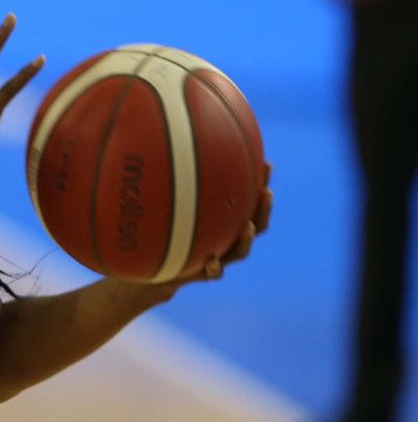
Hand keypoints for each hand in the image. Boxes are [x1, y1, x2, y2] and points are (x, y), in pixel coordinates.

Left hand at [139, 161, 273, 299]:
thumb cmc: (161, 231)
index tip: (266, 164)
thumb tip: (157, 147)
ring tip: (248, 228)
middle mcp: (226, 238)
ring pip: (241, 251)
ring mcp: (219, 257)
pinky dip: (214, 268)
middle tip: (266, 192)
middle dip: (263, 208)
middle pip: (256, 224)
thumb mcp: (162, 207)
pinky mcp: (203, 274)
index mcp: (223, 220)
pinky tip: (211, 262)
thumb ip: (167, 184)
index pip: (248, 200)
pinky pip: (213, 274)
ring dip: (246, 240)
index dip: (261, 183)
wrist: (155, 267)